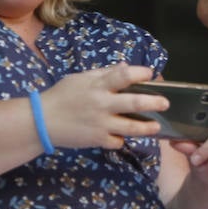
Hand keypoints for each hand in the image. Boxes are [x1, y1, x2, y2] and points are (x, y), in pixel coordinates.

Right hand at [40, 64, 166, 149]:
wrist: (42, 121)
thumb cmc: (62, 96)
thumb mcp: (81, 79)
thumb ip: (104, 73)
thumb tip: (125, 66)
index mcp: (97, 85)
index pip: (124, 75)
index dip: (140, 73)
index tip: (150, 74)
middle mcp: (102, 104)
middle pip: (134, 102)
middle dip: (153, 102)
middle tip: (165, 103)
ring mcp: (101, 124)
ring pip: (131, 127)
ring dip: (147, 128)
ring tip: (156, 127)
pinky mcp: (97, 140)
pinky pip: (117, 141)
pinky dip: (121, 139)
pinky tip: (123, 137)